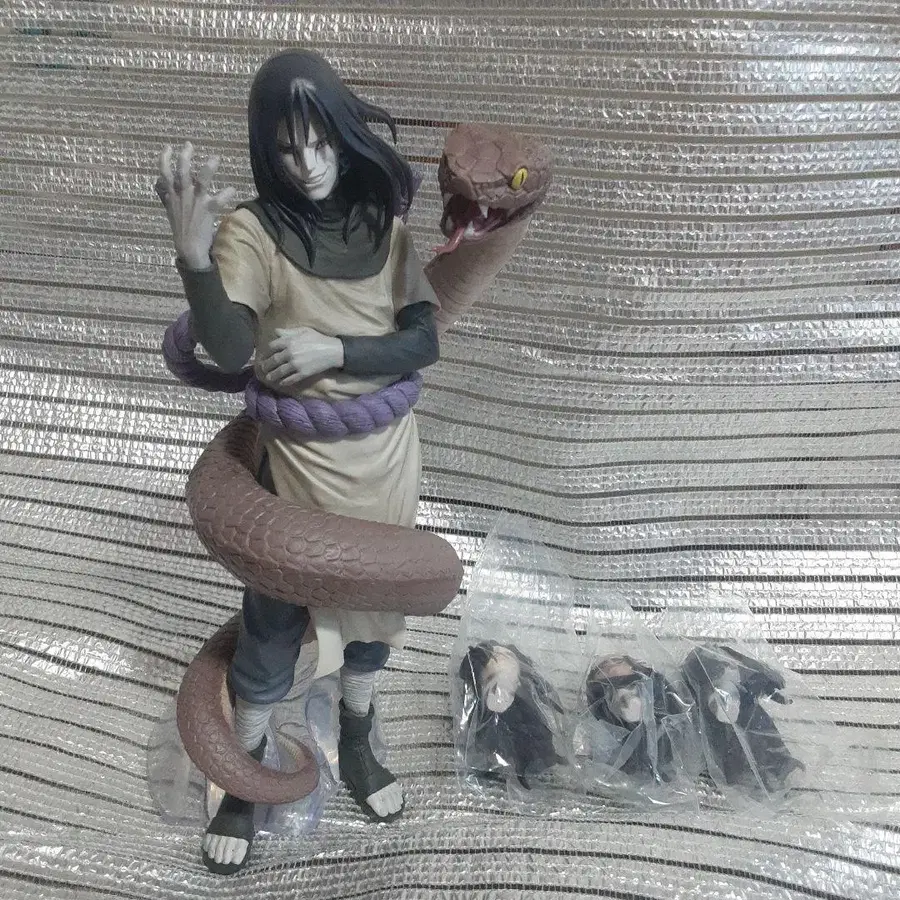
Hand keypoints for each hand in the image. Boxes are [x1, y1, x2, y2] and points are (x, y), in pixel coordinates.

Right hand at [155, 142, 235, 268]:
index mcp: (172, 195)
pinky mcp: (207, 209)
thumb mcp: (170, 210)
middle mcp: (182, 195)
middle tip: (189, 144)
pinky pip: (219, 198)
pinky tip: (232, 189)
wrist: (189, 248)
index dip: (164, 158)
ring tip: (215, 158)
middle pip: (181, 171)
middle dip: (185, 156)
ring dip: (208, 168)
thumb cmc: (181, 230)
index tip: (168, 147)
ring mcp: (195, 201)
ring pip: (200, 180)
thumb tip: (158, 184)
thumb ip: (166, 196)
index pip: (164, 173)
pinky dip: (227, 193)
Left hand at [258, 327, 344, 387]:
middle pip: (273, 360)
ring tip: (268, 377)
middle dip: (266, 365)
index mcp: (289, 341)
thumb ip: (288, 332)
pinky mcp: (302, 373)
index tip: (264, 355)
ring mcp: (295, 364)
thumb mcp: (303, 331)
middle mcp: (290, 353)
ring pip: (279, 371)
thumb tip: (276, 332)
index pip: (272, 346)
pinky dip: (284, 382)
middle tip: (262, 368)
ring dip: (272, 375)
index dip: (267, 351)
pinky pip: (290, 379)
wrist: (332, 351)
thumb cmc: (318, 339)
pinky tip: (281, 383)